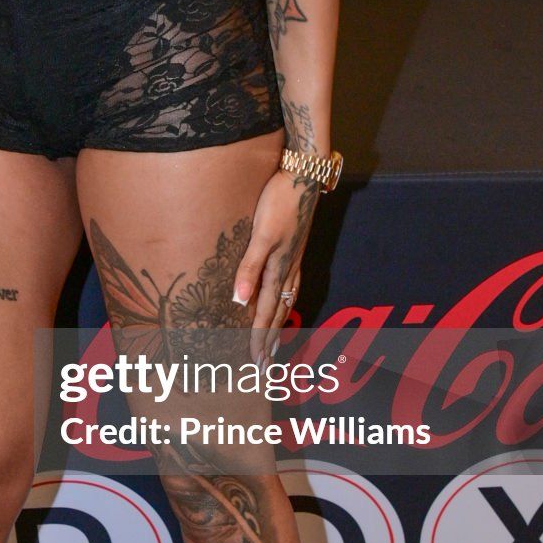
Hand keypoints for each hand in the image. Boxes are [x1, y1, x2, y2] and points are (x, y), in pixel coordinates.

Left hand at [231, 168, 318, 362]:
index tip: (254, 362)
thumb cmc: (279, 203)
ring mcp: (294, 260)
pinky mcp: (294, 250)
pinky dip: (285, 303)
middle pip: (278, 313)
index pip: (266, 313)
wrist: (303, 177)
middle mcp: (288, 270)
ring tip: (274, 344)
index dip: (258, 338)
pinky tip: (283, 303)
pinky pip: (290, 287)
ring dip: (279, 325)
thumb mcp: (261, 234)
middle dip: (270, 340)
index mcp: (279, 270)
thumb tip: (238, 300)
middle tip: (264, 365)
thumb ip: (250, 267)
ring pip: (286, 301)